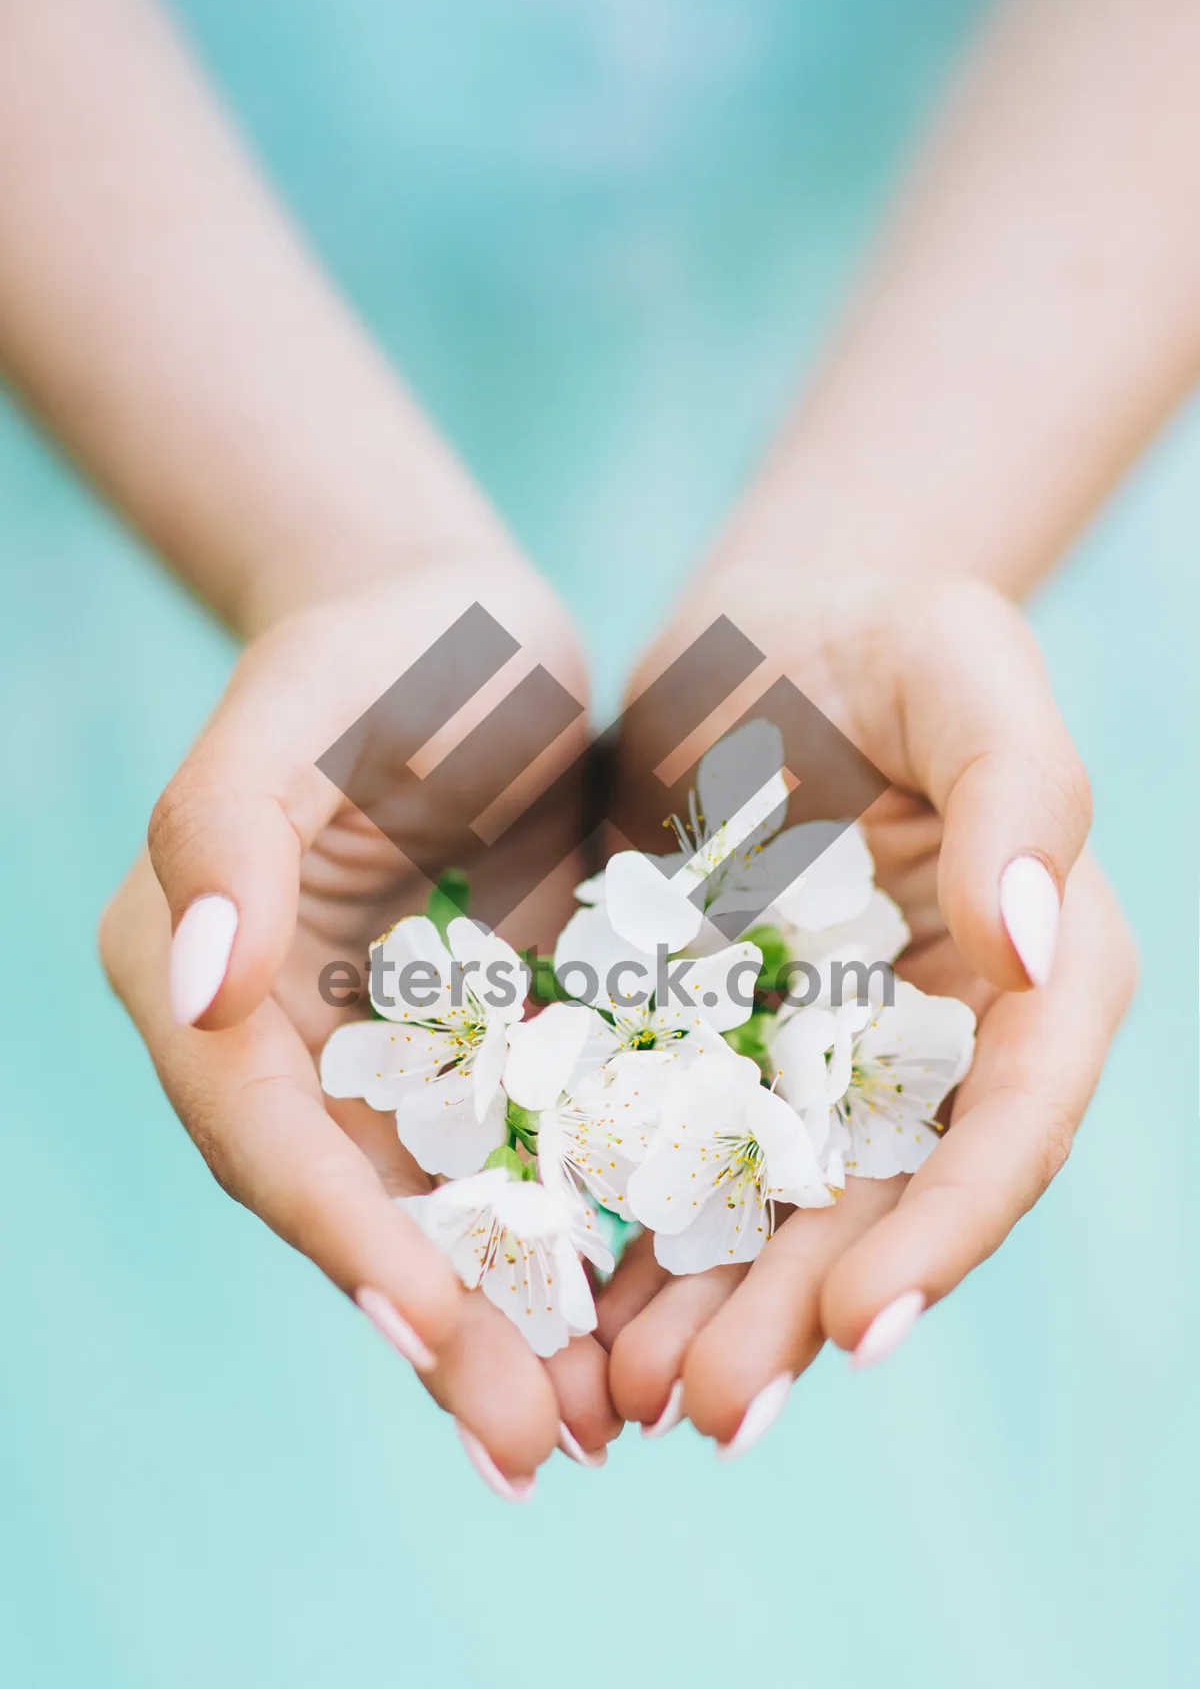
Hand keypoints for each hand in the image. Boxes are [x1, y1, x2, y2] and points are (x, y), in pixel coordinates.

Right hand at [100, 554, 620, 1491]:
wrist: (478, 635)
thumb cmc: (386, 644)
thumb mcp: (298, 702)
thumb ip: (224, 833)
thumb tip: (195, 988)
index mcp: (200, 964)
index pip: (266, 1124)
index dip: (345, 1234)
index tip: (439, 1331)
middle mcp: (273, 1032)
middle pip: (347, 1204)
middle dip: (437, 1327)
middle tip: (533, 1449)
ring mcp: (374, 1050)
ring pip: (431, 1212)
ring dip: (504, 1324)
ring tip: (592, 1430)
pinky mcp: (470, 1048)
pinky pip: (511, 1163)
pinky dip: (562, 1246)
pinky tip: (635, 1322)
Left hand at [599, 572, 1135, 1446]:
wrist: (755, 635)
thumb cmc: (874, 630)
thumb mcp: (959, 662)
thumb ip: (1021, 788)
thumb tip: (1029, 950)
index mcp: (1035, 970)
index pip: (1012, 1119)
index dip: (949, 1228)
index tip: (863, 1319)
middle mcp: (943, 1042)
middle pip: (890, 1201)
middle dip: (806, 1313)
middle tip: (711, 1411)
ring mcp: (832, 1060)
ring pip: (784, 1211)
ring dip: (719, 1312)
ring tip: (631, 1397)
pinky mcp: (729, 1053)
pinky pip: (689, 1162)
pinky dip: (645, 1238)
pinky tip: (582, 1308)